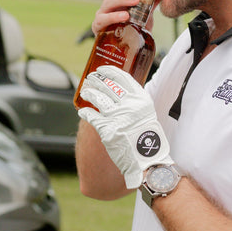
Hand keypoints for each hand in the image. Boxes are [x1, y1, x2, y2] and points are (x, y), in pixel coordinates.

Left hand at [78, 66, 172, 188]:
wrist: (148, 161)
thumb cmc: (148, 141)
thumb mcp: (147, 115)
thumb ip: (136, 104)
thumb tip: (120, 94)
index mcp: (142, 99)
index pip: (123, 77)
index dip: (110, 71)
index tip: (103, 69)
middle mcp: (130, 105)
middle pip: (107, 85)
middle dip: (96, 80)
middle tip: (90, 79)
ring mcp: (117, 116)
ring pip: (97, 97)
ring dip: (88, 93)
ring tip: (85, 92)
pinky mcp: (106, 129)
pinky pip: (91, 116)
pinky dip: (85, 112)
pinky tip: (82, 111)